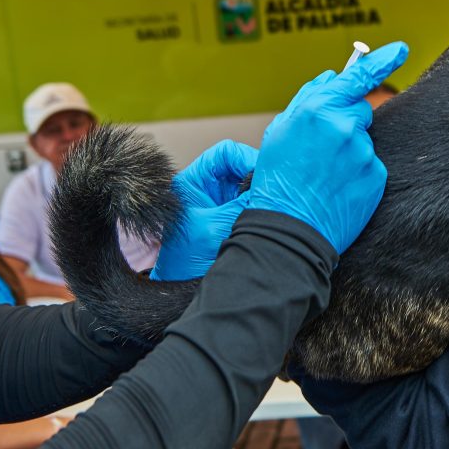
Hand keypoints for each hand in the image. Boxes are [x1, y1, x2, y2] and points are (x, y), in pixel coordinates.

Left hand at [150, 140, 258, 280]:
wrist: (177, 294)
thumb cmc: (186, 262)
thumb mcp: (216, 227)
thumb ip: (242, 204)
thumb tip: (269, 185)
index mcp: (192, 183)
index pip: (225, 153)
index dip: (246, 158)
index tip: (263, 174)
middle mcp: (207, 190)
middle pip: (240, 168)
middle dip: (257, 177)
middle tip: (270, 191)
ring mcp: (219, 205)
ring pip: (248, 186)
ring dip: (259, 195)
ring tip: (269, 207)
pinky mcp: (230, 220)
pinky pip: (250, 205)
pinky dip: (260, 208)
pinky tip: (267, 218)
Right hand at [246, 41, 408, 251]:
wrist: (290, 228)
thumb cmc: (278, 179)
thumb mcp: (281, 132)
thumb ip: (307, 98)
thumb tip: (330, 78)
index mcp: (318, 110)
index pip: (359, 77)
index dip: (383, 60)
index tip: (400, 49)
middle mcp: (345, 127)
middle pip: (360, 111)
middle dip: (346, 122)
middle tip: (323, 149)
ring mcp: (364, 153)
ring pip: (364, 141)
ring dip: (349, 151)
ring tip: (325, 175)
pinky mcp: (376, 177)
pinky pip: (371, 165)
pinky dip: (358, 173)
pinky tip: (338, 187)